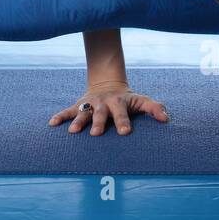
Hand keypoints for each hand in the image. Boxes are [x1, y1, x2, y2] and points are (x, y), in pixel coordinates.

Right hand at [48, 81, 169, 135]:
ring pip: (83, 112)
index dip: (123, 122)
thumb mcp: (141, 100)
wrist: (108, 86)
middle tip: (96, 134)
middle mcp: (103, 103)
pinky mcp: (79, 106)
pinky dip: (60, 116)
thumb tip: (166, 118)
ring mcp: (89, 104)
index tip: (125, 133)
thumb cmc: (127, 100)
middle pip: (100, 113)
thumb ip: (154, 108)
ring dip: (78, 122)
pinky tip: (52, 124)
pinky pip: (68, 111)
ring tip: (72, 132)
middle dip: (98, 123)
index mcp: (119, 103)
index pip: (122, 114)